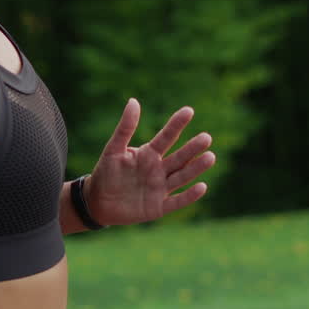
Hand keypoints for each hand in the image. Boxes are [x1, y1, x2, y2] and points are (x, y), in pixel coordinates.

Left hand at [86, 98, 214, 226]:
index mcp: (149, 153)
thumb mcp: (113, 149)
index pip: (166, 137)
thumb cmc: (106, 172)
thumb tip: (134, 101)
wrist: (98, 201)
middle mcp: (159, 169)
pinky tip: (202, 186)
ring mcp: (160, 188)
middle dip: (192, 148)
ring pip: (182, 177)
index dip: (176, 124)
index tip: (188, 110)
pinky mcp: (158, 207)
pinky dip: (189, 196)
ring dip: (196, 168)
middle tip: (206, 137)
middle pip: (179, 157)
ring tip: (210, 157)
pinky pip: (176, 201)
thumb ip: (125, 128)